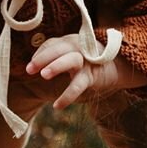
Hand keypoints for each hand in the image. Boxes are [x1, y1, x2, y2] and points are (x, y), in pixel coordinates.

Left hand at [26, 36, 143, 109]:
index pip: (51, 44)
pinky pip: (78, 86)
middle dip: (43, 57)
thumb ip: (54, 53)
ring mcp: (86, 60)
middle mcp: (78, 47)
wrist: (116, 65)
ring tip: (44, 75)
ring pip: (70, 60)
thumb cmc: (87, 59)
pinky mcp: (92, 75)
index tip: (29, 67)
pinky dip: (67, 96)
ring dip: (56, 66)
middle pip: (59, 48)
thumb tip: (32, 62)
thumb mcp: (71, 52)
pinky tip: (57, 106)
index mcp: (70, 41)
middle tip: (29, 69)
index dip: (39, 54)